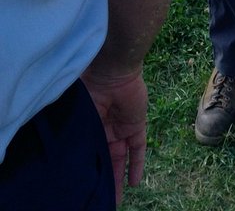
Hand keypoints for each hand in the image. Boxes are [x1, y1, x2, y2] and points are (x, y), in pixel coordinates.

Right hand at [82, 69, 147, 205]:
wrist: (112, 69)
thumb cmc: (90, 85)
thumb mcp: (81, 112)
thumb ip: (78, 129)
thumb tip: (63, 152)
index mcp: (90, 123)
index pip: (90, 150)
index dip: (87, 166)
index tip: (82, 184)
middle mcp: (106, 128)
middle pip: (105, 158)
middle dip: (103, 178)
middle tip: (100, 197)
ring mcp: (122, 127)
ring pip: (121, 158)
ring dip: (119, 177)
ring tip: (115, 199)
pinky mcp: (136, 125)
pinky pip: (138, 148)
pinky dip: (137, 164)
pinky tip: (134, 183)